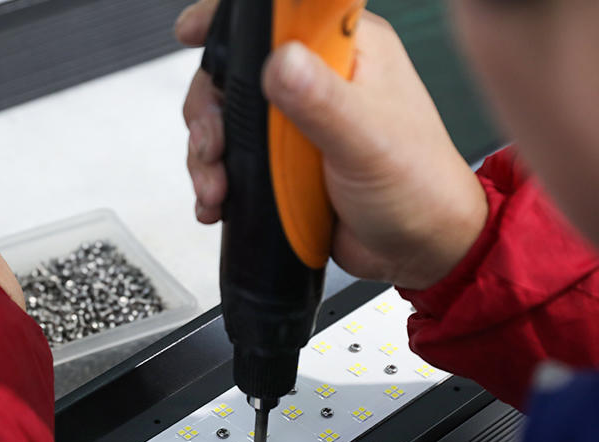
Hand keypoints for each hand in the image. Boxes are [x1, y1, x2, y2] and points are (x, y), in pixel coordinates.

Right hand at [176, 3, 487, 289]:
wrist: (417, 249)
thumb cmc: (416, 187)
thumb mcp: (367, 141)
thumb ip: (323, 101)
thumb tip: (282, 62)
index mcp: (346, 50)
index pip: (280, 12)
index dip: (230, 19)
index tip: (192, 32)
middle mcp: (316, 80)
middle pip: (235, 72)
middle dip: (210, 111)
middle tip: (212, 144)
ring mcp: (295, 124)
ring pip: (226, 120)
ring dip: (207, 155)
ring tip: (217, 188)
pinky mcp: (283, 162)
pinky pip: (234, 160)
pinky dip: (217, 181)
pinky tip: (218, 202)